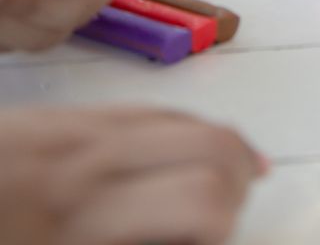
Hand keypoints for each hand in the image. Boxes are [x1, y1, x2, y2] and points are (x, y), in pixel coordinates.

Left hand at [0, 106, 265, 244]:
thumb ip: (124, 244)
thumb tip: (183, 233)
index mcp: (76, 220)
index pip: (199, 201)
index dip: (225, 228)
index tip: (211, 244)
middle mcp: (84, 164)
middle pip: (208, 146)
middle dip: (241, 179)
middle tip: (235, 213)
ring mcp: (69, 130)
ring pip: (181, 119)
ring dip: (220, 148)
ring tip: (237, 177)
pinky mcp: (56, 116)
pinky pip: (141, 111)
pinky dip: (179, 131)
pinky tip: (186, 152)